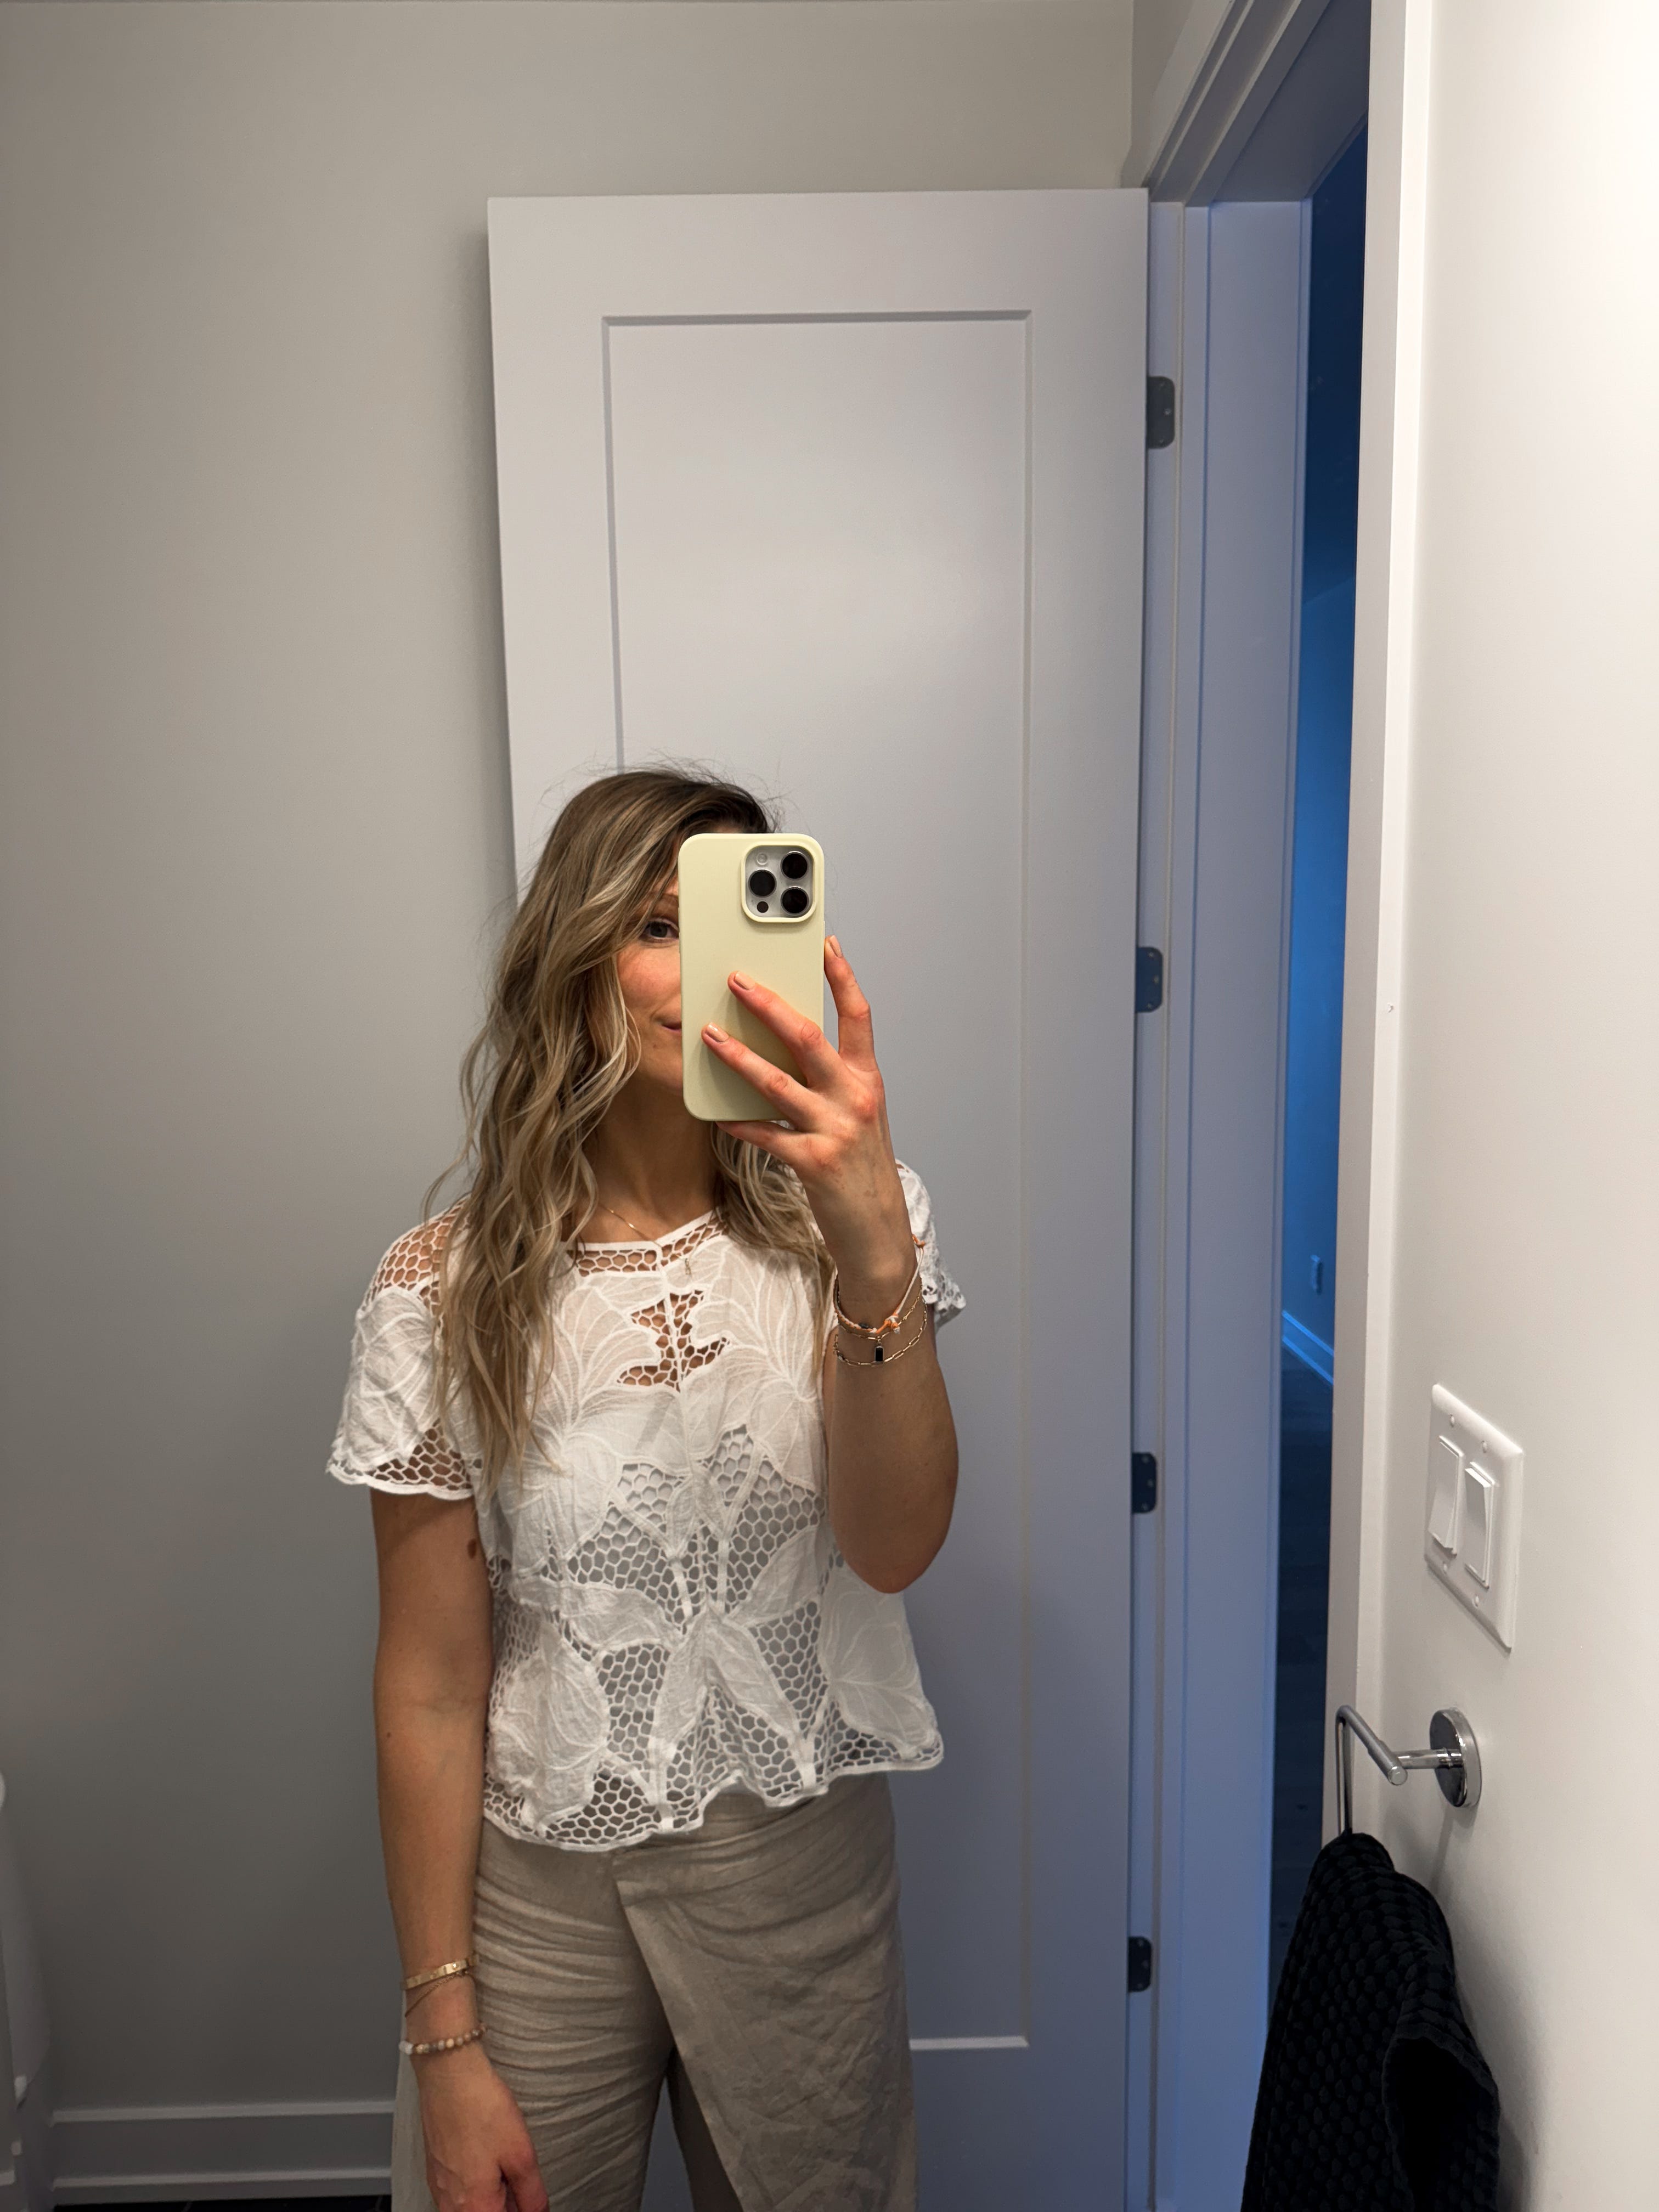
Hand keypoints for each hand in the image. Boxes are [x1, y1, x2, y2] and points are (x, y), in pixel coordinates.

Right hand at [418, 2046, 547, 2211]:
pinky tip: (489, 2159)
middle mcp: (450, 2204)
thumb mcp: (521, 2154)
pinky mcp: (435, 2170)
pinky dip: (477, 2185)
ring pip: (471, 2207)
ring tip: (506, 2167)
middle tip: (520, 2181)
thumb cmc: (481, 2108)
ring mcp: (439, 2188)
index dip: (520, 2210)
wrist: (449, 2075)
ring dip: (492, 2197)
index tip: (528, 2200)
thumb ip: (532, 2194)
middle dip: (507, 2205)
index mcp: (474, 2207)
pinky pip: (458, 2193)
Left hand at [704, 937, 915, 1313]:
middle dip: (770, 1005)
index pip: (859, 1015)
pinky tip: (717, 1115)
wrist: (877, 1230)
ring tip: (708, 1035)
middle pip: (809, 1038)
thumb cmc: (862, 1168)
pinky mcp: (812, 1162)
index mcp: (868, 1080)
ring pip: (778, 1081)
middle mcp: (855, 1098)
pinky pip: (765, 1135)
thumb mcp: (858, 1115)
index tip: (823, 943)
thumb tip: (785, 1043)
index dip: (842, 976)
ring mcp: (835, 1130)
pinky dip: (739, 1123)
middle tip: (737, 980)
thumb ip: (831, 1080)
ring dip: (739, 1056)